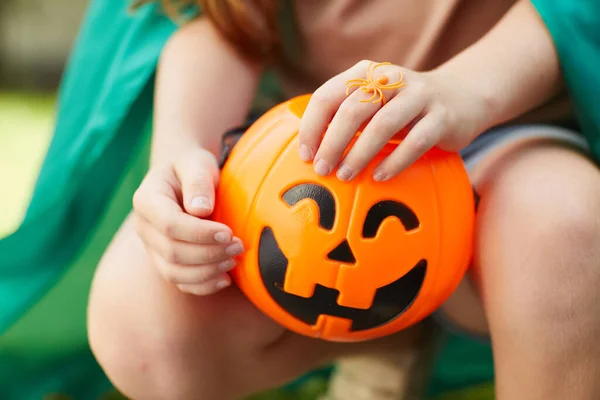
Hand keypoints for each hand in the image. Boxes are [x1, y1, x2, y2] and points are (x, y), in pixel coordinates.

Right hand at [132, 148, 244, 294]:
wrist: (185, 179)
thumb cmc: (193, 168)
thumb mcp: (197, 163)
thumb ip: (198, 181)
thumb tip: (201, 210)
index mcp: (146, 200)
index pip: (169, 225)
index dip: (200, 233)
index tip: (228, 232)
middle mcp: (144, 227)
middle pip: (172, 252)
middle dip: (209, 253)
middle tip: (239, 246)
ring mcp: (152, 248)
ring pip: (174, 273)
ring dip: (208, 271)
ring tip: (234, 259)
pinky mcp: (165, 262)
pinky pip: (181, 283)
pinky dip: (204, 286)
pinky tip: (226, 278)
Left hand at [298, 60, 488, 180]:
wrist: (462, 96)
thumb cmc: (403, 109)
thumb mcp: (373, 105)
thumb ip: (344, 118)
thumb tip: (308, 152)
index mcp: (365, 73)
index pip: (327, 95)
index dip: (312, 126)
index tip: (304, 155)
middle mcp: (391, 79)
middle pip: (352, 110)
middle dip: (332, 143)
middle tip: (322, 170)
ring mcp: (419, 95)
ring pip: (383, 125)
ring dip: (359, 154)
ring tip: (345, 176)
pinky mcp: (443, 116)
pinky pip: (416, 141)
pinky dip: (394, 161)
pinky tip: (379, 177)